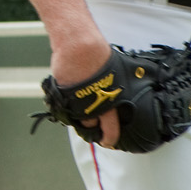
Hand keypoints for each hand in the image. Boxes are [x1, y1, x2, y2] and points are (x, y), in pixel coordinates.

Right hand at [50, 34, 120, 148]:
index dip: (109, 138)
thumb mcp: (118, 73)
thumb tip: (129, 87)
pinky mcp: (62, 93)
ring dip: (79, 115)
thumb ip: (118, 87)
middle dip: (93, 131)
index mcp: (110, 102)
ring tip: (82, 109)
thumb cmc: (101, 57)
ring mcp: (76, 100)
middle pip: (91, 126)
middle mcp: (92, 105)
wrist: (80, 47)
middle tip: (94, 132)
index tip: (108, 142)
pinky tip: (71, 96)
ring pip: (77, 116)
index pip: (111, 128)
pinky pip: (65, 102)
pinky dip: (68, 102)